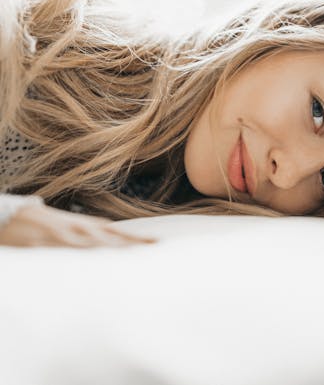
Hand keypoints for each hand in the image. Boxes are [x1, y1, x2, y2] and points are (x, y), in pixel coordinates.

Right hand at [0, 202, 156, 247]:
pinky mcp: (43, 244)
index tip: (155, 244)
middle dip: (131, 244)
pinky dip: (80, 256)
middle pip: (109, 237)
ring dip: (113, 249)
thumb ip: (86, 232)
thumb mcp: (66, 225)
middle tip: (154, 249)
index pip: (115, 232)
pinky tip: (93, 261)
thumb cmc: (39, 222)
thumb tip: (108, 237)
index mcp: (82, 225)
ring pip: (91, 245)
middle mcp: (76, 229)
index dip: (135, 238)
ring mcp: (60, 236)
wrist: (8, 215)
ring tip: (134, 256)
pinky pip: (64, 253)